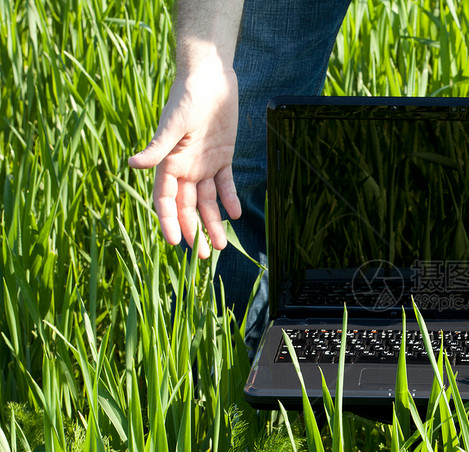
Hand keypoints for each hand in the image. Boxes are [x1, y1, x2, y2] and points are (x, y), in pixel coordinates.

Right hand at [128, 67, 241, 257]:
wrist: (210, 78)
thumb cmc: (187, 97)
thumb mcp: (173, 124)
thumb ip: (158, 148)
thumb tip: (132, 164)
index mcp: (168, 163)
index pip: (166, 200)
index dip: (169, 222)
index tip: (177, 243)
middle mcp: (184, 168)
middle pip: (188, 207)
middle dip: (195, 231)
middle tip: (205, 256)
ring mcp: (203, 163)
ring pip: (207, 201)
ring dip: (214, 222)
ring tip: (222, 245)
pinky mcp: (222, 156)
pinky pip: (225, 183)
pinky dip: (229, 199)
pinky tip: (235, 215)